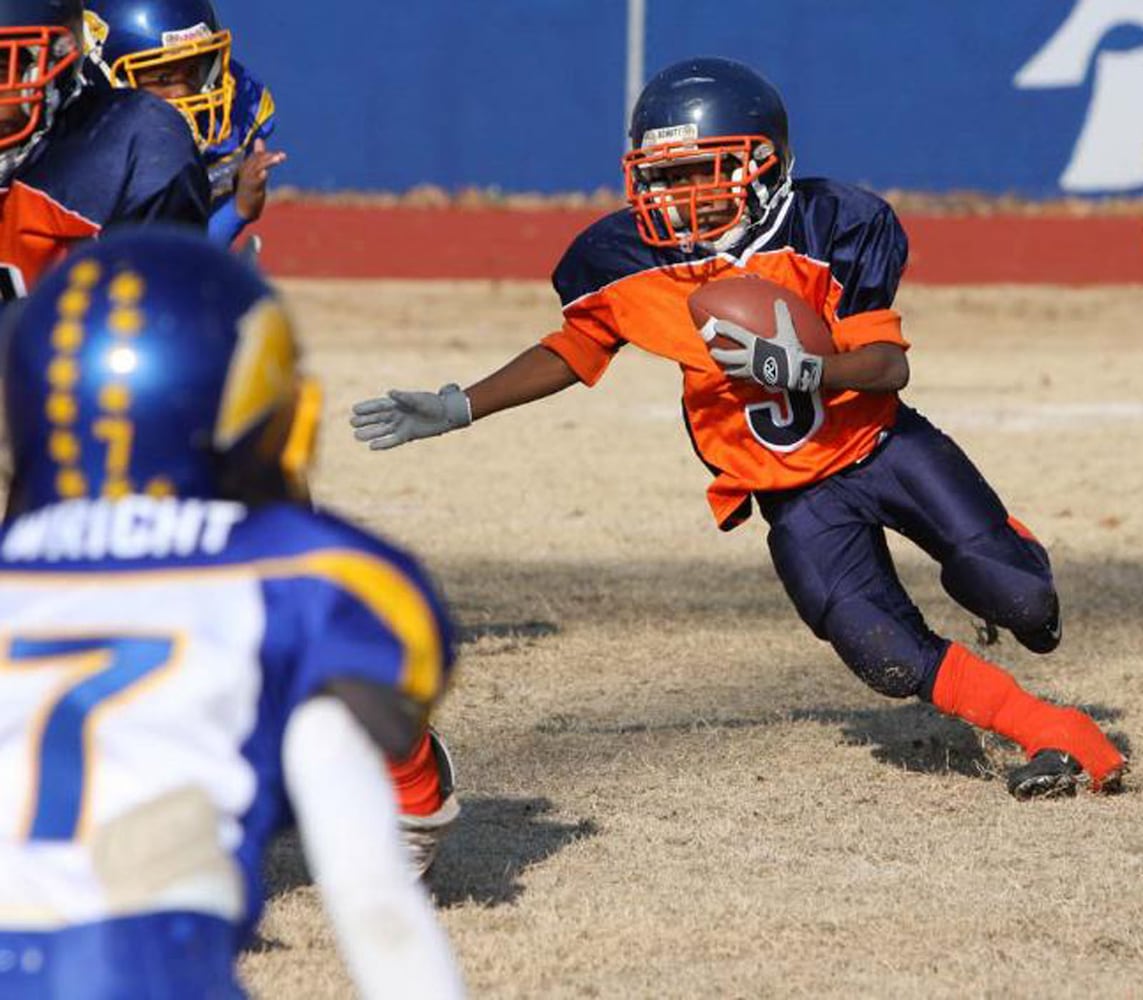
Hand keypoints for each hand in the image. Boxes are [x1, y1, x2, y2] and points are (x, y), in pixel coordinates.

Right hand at [234, 138, 287, 221]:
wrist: (240, 210)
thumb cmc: (248, 189)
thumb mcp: (253, 172)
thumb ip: (257, 157)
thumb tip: (260, 140)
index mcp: (244, 167)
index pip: (255, 157)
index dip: (267, 154)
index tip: (282, 155)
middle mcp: (244, 172)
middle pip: (256, 161)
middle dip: (269, 157)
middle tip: (282, 156)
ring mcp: (245, 182)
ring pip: (256, 169)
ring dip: (267, 163)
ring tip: (278, 159)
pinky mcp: (248, 191)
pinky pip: (252, 183)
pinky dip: (258, 178)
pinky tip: (264, 174)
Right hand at [351, 384, 471, 450]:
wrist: (446, 414)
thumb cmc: (432, 403)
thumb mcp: (419, 399)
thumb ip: (404, 398)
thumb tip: (390, 393)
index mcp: (397, 403)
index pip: (378, 405)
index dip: (367, 407)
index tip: (354, 409)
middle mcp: (397, 414)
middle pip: (377, 418)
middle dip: (365, 420)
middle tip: (352, 423)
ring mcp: (401, 425)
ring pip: (382, 430)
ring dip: (370, 433)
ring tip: (356, 436)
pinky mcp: (407, 435)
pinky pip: (392, 441)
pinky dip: (383, 444)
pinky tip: (372, 447)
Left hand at [708, 300, 823, 392]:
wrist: (795, 373)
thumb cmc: (790, 351)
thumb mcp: (788, 331)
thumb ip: (782, 316)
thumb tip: (780, 300)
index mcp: (755, 343)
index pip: (736, 334)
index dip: (725, 329)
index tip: (716, 326)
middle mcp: (750, 357)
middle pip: (729, 357)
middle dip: (719, 354)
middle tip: (712, 352)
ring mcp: (752, 371)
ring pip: (736, 371)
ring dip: (730, 370)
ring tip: (726, 370)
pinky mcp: (759, 381)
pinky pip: (748, 380)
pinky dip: (745, 379)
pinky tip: (746, 379)